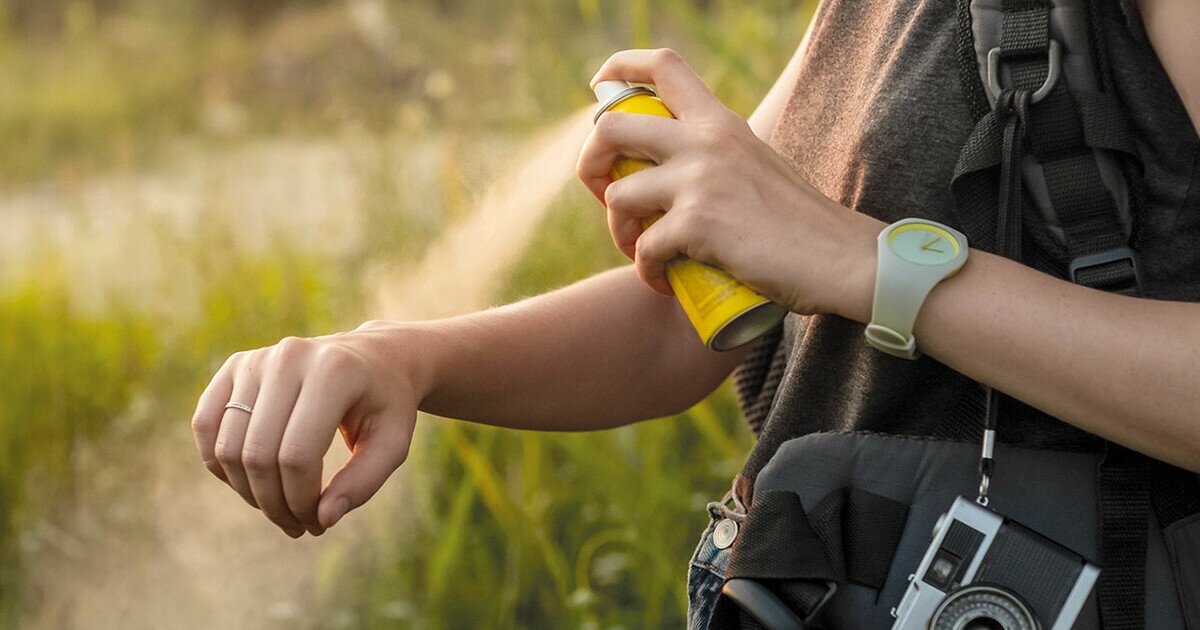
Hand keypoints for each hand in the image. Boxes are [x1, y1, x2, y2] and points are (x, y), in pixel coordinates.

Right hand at [190, 321, 420, 536]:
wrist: (374, 358)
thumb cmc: (386, 405)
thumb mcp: (392, 443)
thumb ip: (363, 482)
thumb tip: (323, 518)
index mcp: (333, 372)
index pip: (298, 454)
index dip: (301, 500)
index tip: (318, 522)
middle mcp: (289, 357)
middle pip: (258, 454)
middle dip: (274, 504)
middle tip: (298, 525)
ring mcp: (257, 359)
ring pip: (227, 446)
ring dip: (247, 492)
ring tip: (279, 508)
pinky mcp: (235, 365)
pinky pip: (205, 424)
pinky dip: (220, 464)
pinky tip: (250, 482)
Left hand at [577, 49, 883, 319]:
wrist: (840, 258)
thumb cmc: (801, 223)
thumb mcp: (757, 164)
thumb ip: (720, 157)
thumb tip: (677, 172)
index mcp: (721, 121)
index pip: (662, 66)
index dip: (618, 68)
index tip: (599, 89)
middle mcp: (706, 141)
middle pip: (611, 127)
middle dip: (590, 163)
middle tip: (604, 194)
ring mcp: (700, 180)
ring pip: (617, 195)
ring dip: (618, 231)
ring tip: (640, 251)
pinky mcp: (698, 224)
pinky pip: (644, 248)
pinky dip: (646, 271)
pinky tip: (663, 281)